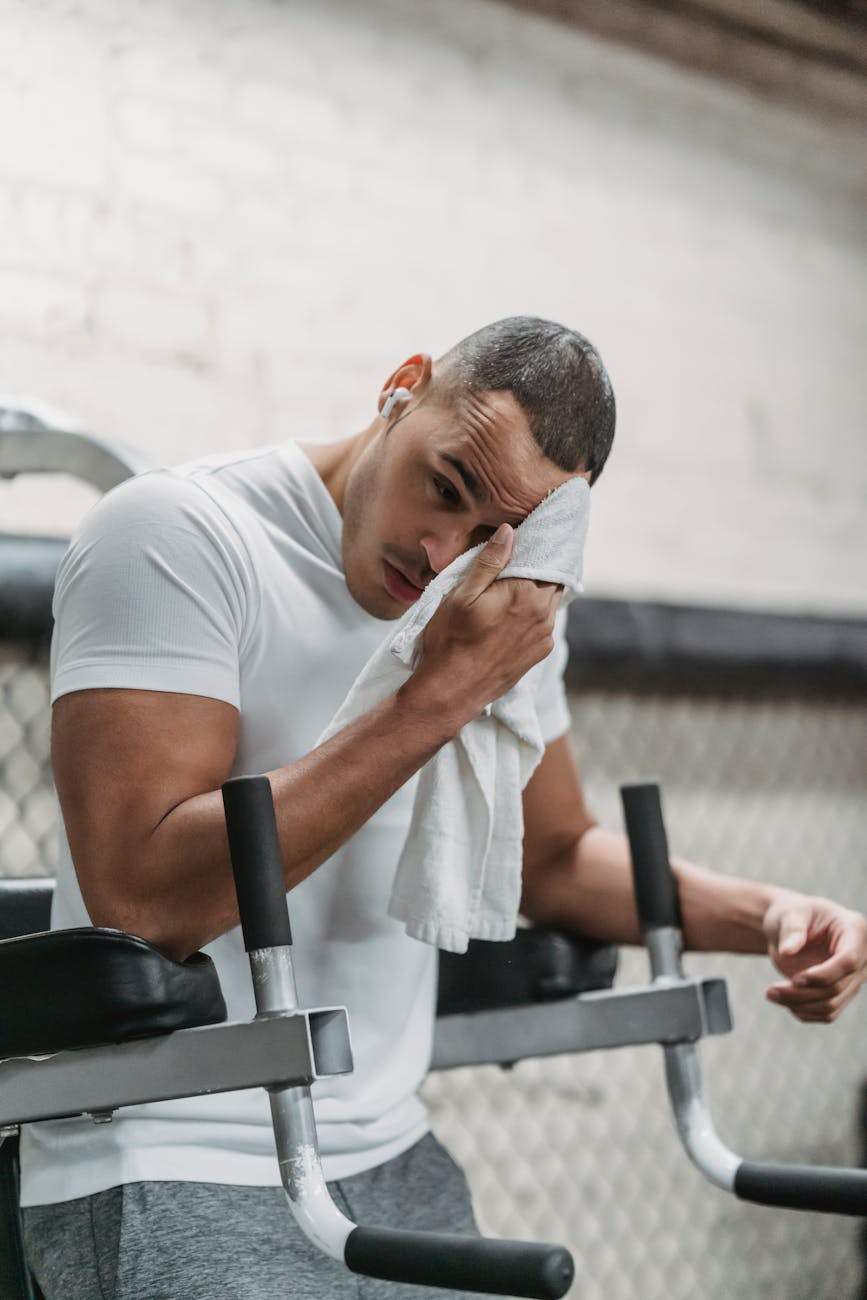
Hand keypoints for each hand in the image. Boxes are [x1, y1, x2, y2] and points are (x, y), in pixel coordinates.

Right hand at [409, 524, 559, 727]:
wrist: (451, 693)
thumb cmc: (450, 641)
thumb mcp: (462, 594)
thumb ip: (489, 562)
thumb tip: (510, 532)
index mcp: (527, 595)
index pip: (545, 556)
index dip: (536, 543)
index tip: (527, 532)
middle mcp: (544, 615)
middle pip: (550, 578)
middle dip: (537, 565)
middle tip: (518, 555)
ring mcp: (544, 636)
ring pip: (548, 600)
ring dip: (535, 589)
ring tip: (510, 585)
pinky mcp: (539, 653)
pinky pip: (543, 622)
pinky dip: (532, 612)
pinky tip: (509, 614)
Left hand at [763, 892, 866, 1022]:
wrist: (788, 926)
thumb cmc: (791, 914)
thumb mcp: (789, 913)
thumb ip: (791, 929)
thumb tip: (788, 951)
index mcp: (854, 930)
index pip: (848, 961)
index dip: (824, 974)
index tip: (796, 979)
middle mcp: (861, 957)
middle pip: (837, 987)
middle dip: (801, 993)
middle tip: (770, 991)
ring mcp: (852, 978)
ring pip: (831, 1005)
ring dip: (799, 1005)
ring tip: (771, 994)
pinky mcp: (841, 993)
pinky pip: (826, 1013)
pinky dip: (803, 1012)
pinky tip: (783, 1000)